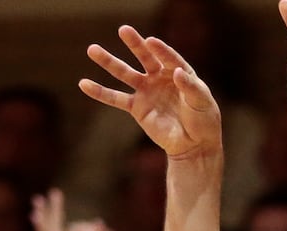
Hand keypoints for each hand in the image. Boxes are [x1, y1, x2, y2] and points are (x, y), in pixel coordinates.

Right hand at [79, 27, 222, 161]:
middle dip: (134, 44)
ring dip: (109, 62)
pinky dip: (100, 92)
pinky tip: (84, 84)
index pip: (168, 56)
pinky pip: (116, 99)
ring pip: (125, 73)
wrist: (194, 144)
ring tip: (92, 50)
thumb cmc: (203, 120)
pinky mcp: (137, 108)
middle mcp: (159, 76)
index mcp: (177, 70)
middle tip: (123, 30)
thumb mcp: (202, 101)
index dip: (160, 50)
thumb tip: (177, 73)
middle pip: (144, 57)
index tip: (151, 42)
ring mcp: (146, 91)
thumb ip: (191, 87)